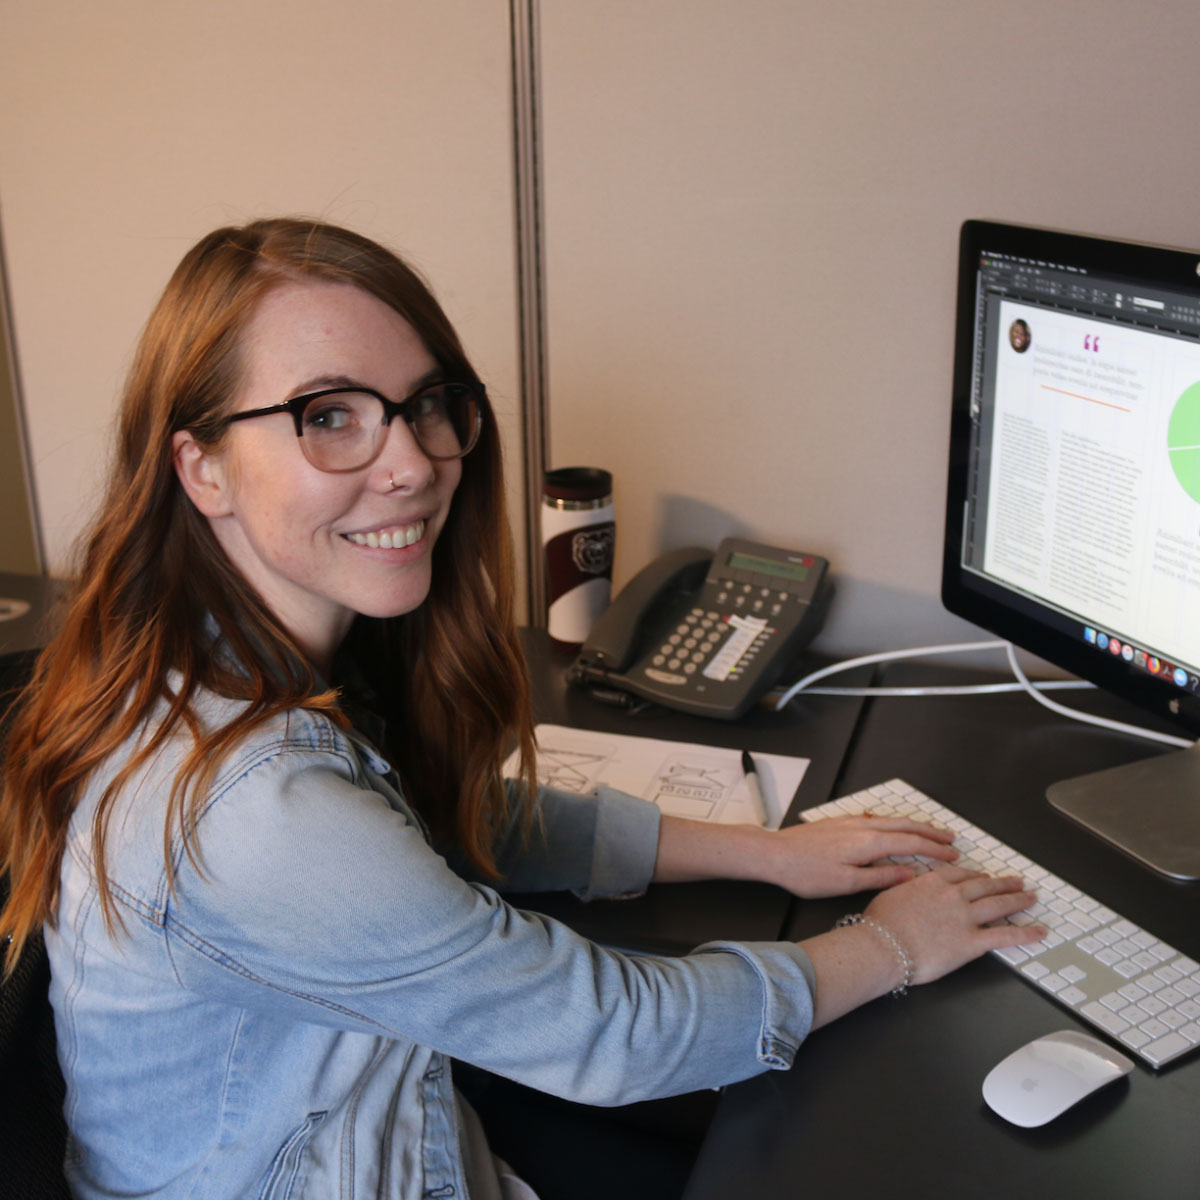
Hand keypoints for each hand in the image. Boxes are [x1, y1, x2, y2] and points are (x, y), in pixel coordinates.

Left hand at [761, 815, 958, 897]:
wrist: (775, 854)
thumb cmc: (807, 873)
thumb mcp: (846, 883)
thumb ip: (881, 877)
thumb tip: (910, 875)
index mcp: (868, 843)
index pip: (911, 844)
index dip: (935, 850)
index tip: (953, 856)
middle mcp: (863, 827)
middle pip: (906, 826)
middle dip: (931, 833)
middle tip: (952, 839)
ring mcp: (851, 821)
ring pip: (892, 820)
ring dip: (915, 826)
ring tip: (931, 832)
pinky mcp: (841, 822)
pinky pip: (878, 820)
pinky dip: (895, 824)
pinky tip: (895, 829)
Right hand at [865, 865, 1044, 984]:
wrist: (883, 945)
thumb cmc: (880, 924)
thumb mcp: (890, 894)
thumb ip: (907, 888)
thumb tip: (909, 887)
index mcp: (932, 882)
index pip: (961, 874)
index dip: (976, 875)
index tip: (983, 876)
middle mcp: (953, 895)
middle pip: (985, 885)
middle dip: (1003, 883)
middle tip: (1016, 881)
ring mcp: (965, 918)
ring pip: (999, 904)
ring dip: (1018, 900)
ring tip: (1030, 897)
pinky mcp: (972, 942)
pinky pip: (1005, 936)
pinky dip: (1025, 933)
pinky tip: (1039, 932)